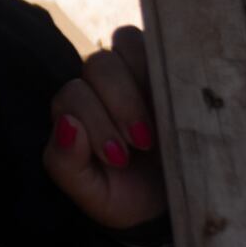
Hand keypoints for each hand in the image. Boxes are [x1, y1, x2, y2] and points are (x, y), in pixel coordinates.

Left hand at [45, 29, 164, 232]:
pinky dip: (169, 63)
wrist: (174, 205)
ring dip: (144, 80)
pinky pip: (165, 44)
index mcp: (79, 110)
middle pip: (99, 63)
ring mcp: (140, 70)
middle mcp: (104, 84)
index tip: (119, 158)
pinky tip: (180, 101)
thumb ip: (65, 164)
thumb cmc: (127, 196)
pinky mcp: (173, 67)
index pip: (73, 93)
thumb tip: (68, 125)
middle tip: (143, 142)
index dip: (94, 119)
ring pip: (127, 41)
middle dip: (120, 103)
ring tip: (164, 121)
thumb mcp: (92, 194)